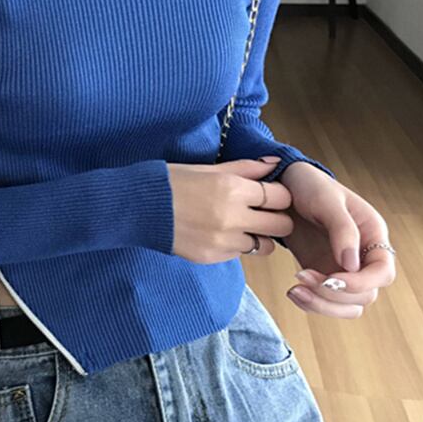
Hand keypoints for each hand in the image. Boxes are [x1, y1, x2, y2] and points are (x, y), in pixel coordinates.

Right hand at [168, 157, 293, 263]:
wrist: (140, 208)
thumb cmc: (173, 182)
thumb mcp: (210, 168)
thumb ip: (246, 168)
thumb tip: (273, 164)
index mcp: (232, 188)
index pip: (281, 196)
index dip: (279, 195)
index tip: (271, 194)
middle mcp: (232, 217)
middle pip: (282, 225)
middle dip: (277, 217)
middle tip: (263, 212)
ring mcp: (223, 241)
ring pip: (264, 245)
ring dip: (259, 235)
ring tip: (241, 225)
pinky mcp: (212, 257)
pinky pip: (240, 254)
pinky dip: (236, 244)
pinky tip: (219, 232)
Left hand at [277, 162, 395, 318]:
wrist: (284, 188)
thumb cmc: (310, 186)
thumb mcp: (326, 200)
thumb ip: (342, 230)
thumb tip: (352, 265)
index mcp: (372, 235)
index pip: (383, 272)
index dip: (361, 283)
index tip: (331, 278)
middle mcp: (362, 256)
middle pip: (365, 295)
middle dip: (334, 294)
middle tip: (302, 276)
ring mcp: (343, 268)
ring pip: (347, 306)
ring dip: (322, 305)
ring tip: (294, 290)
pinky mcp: (322, 274)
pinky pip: (325, 301)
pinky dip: (310, 303)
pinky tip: (293, 291)